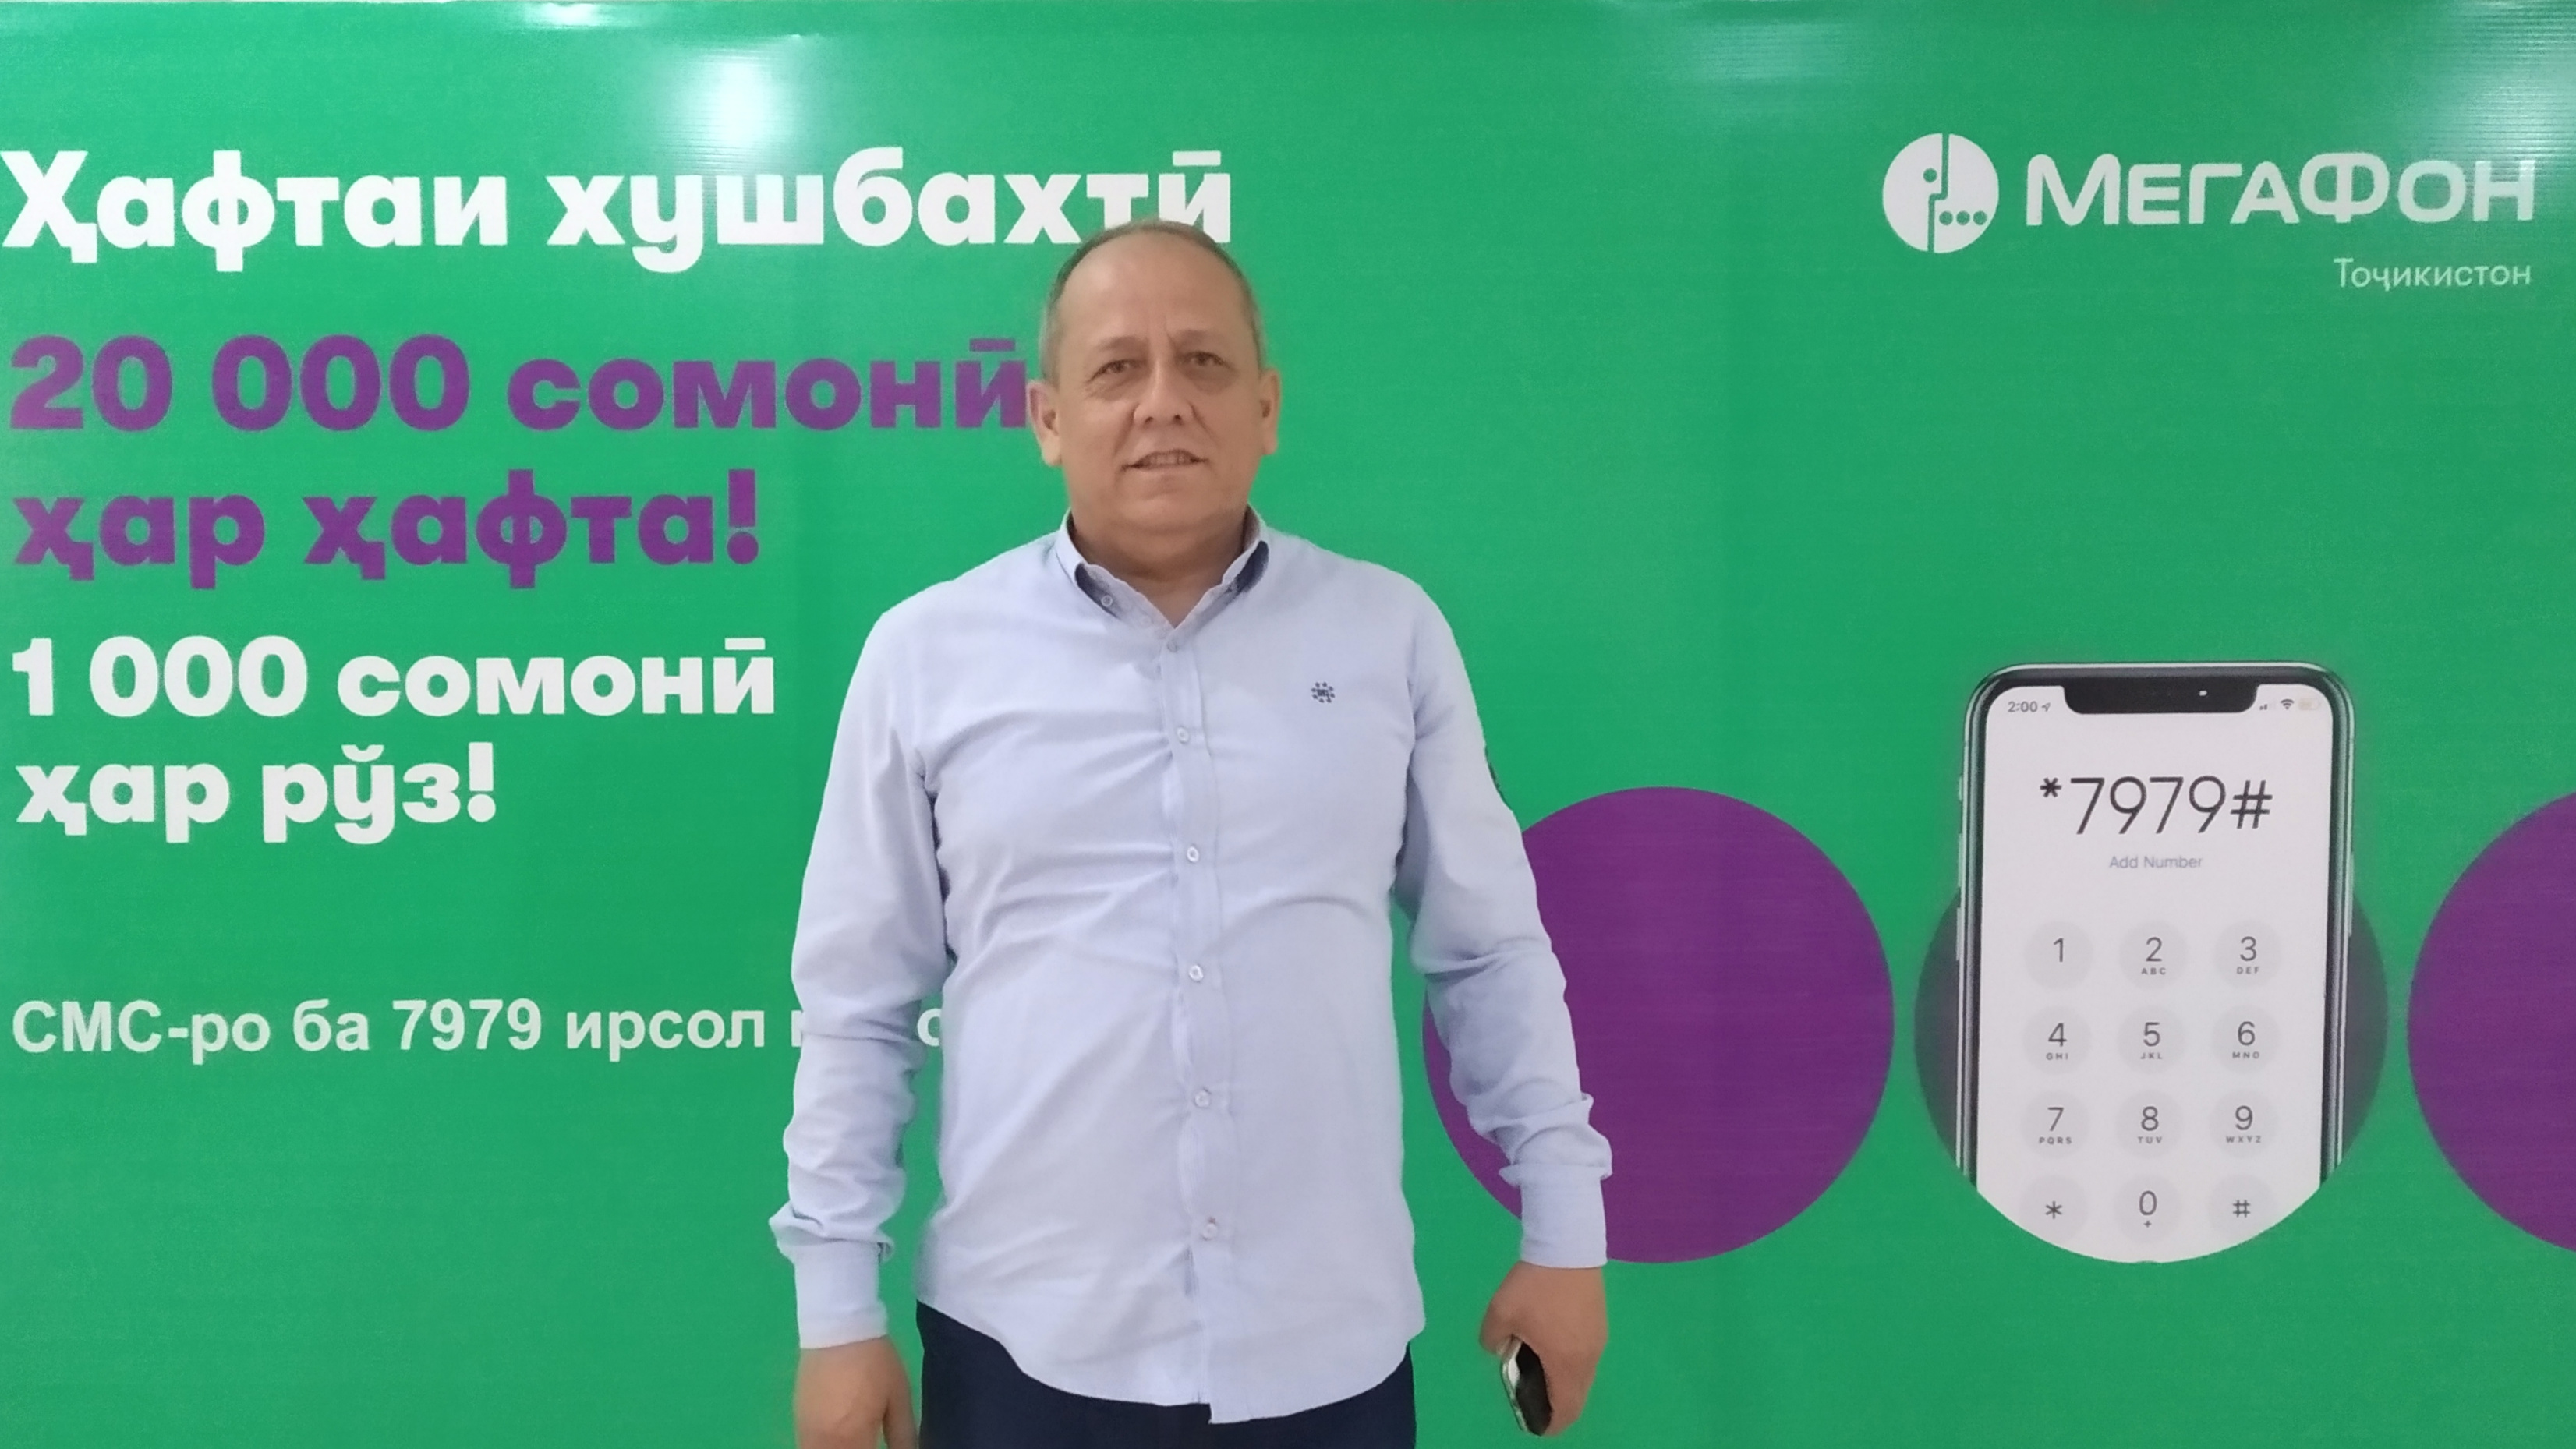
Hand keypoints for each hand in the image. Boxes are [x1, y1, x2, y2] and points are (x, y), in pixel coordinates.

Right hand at [795, 1336, 916, 1448]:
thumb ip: (903, 1436)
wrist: (838, 1328)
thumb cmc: (875, 1361)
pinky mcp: (797, 1419)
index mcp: (854, 1438)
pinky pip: (808, 1446)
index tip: (880, 1447)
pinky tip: (839, 1439)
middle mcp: (825, 1441)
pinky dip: (823, 1447)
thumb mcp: (899, 1397)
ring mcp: (806, 1431)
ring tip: (857, 1439)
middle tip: (869, 1442)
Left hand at [1478, 1262, 1605, 1435]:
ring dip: (1564, 1381)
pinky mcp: (1599, 1322)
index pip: (1566, 1409)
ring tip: (1539, 1368)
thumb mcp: (1500, 1313)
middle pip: (1577, 1396)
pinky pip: (1586, 1355)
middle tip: (1533, 1398)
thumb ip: (1493, 1339)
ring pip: (1583, 1375)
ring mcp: (1598, 1339)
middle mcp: (1588, 1357)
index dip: (1551, 1424)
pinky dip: (1571, 1362)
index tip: (1535, 1423)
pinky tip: (1551, 1343)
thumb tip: (1496, 1348)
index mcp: (1566, 1362)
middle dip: (1557, 1405)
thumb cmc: (1534, 1286)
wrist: (1567, 1246)